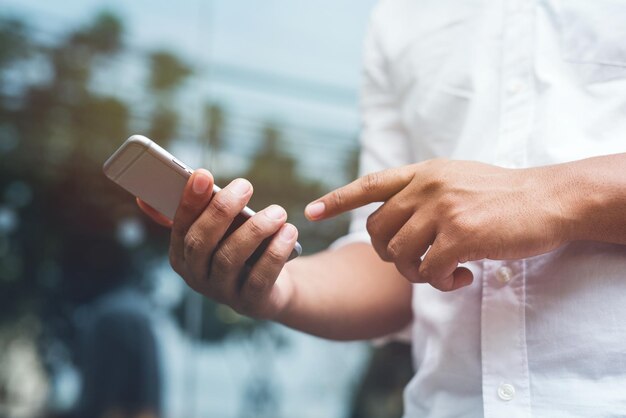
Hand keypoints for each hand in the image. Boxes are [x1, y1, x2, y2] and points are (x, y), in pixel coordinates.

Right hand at [138, 169, 298, 318]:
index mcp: (181, 255)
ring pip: (231, 258)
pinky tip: (289, 231)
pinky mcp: (250, 303)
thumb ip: (191, 213)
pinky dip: (276, 252)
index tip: (203, 174)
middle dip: (222, 210)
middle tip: (245, 185)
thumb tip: (143, 199)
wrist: (268, 290)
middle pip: (201, 242)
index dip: (190, 200)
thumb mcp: (216, 232)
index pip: (180, 226)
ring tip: (277, 211)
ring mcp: (222, 293)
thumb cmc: (237, 249)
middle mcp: (196, 277)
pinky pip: (261, 277)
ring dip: (255, 230)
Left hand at [305, 159, 569, 290]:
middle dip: (387, 255)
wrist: (548, 199)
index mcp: (424, 172)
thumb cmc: (504, 195)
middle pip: (377, 230)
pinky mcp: (460, 234)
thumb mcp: (457, 179)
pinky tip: (463, 279)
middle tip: (417, 264)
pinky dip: (441, 284)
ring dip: (416, 274)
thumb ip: (425, 192)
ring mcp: (441, 209)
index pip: (370, 184)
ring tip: (442, 274)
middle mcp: (427, 186)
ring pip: (398, 254)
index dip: (338, 199)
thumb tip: (395, 224)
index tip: (311, 211)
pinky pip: (429, 271)